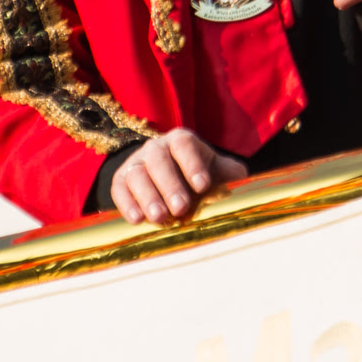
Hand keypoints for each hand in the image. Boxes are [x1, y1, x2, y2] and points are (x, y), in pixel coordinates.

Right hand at [110, 127, 245, 224]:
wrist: (166, 179)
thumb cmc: (195, 174)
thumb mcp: (214, 169)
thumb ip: (228, 172)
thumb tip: (243, 176)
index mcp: (181, 141)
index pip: (184, 145)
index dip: (192, 163)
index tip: (203, 185)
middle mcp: (156, 148)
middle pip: (159, 161)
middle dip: (170, 185)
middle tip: (181, 208)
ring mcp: (136, 163)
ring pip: (137, 175)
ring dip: (148, 196)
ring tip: (160, 218)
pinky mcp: (120, 181)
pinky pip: (119, 189)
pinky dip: (126, 204)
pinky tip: (137, 220)